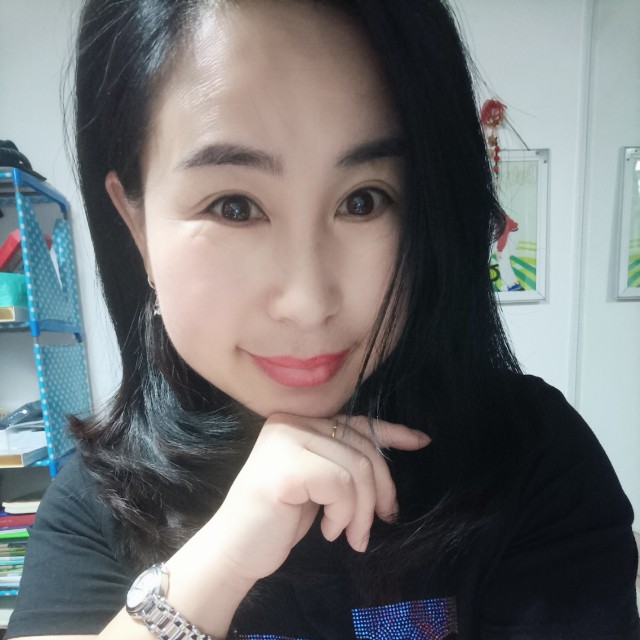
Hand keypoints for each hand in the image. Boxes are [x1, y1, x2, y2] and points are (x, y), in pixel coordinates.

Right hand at [210, 413, 429, 583]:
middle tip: (379, 522)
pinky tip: (328, 531)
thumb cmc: (277, 520)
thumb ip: (344, 463)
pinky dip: (344, 514)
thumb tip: (397, 452)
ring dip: (362, 511)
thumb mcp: (319, 484)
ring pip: (357, 468)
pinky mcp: (287, 466)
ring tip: (350, 534)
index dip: (392, 432)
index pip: (355, 422)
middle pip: (362, 448)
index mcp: (298, 422)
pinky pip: (341, 485)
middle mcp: (291, 422)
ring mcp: (286, 440)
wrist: (234, 551)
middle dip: (380, 490)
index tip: (421, 442)